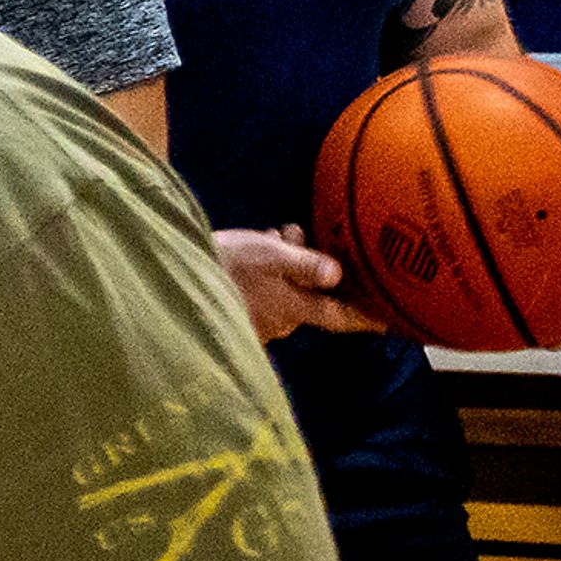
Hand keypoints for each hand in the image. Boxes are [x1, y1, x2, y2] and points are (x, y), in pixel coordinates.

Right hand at [219, 227, 380, 342]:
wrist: (172, 278)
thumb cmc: (224, 266)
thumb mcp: (269, 256)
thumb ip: (305, 264)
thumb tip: (337, 274)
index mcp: (293, 309)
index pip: (339, 318)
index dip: (365, 318)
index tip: (389, 321)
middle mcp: (280, 323)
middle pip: (308, 299)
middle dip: (309, 271)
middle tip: (295, 236)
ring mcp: (257, 325)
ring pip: (283, 294)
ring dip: (283, 269)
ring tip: (268, 238)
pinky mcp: (236, 318)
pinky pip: (261, 297)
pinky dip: (263, 277)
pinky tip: (248, 254)